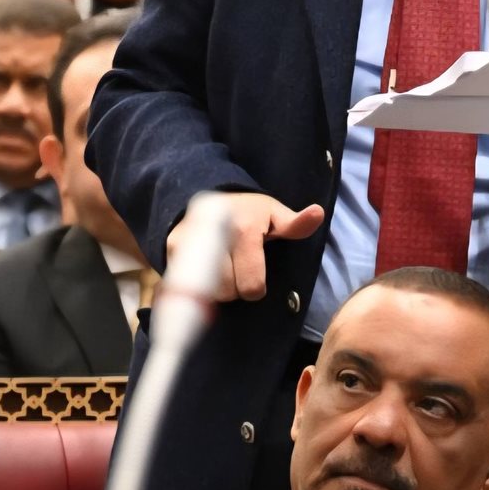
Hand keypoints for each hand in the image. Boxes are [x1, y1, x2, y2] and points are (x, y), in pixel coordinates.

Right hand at [165, 192, 324, 301]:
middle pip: (228, 292)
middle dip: (236, 287)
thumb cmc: (248, 211)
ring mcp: (189, 242)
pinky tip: (204, 272)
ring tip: (223, 268)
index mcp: (245, 230)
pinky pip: (184, 287)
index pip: (252, 285)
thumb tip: (317, 214)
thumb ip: (296, 224)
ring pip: (206, 294)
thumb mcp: (275, 214)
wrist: (207, 196)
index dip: (256, 286)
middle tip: (238, 268)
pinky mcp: (170, 249)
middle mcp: (215, 235)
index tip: (255, 271)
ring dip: (216, 288)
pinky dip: (195, 286)